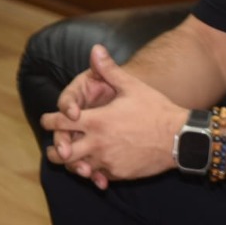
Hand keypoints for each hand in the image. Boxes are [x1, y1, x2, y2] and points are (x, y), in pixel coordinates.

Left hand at [40, 45, 184, 188]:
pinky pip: (98, 175)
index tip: (46, 120)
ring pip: (78, 168)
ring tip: (72, 157)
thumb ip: (109, 70)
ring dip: (73, 163)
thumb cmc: (155, 109)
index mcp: (96, 121)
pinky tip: (94, 167)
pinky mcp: (119, 174)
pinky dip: (93, 172)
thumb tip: (96, 49)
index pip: (59, 122)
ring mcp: (108, 161)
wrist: (179, 138)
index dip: (48, 121)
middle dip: (55, 149)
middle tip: (55, 146)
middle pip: (62, 153)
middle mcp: (97, 144)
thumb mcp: (131, 86)